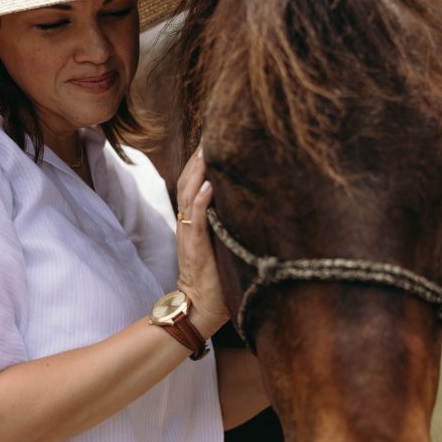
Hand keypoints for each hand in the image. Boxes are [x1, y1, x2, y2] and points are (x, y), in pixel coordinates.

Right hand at [176, 146, 229, 339]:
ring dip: (198, 171)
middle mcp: (189, 224)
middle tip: (210, 132)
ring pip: (189, 195)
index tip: (213, 137)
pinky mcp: (195, 250)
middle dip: (199, 157)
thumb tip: (253, 203)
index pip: (194, 183)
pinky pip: (196, 222)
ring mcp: (190, 236)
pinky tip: (208, 187)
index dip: (201, 160)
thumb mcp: (223, 244)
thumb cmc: (218, 279)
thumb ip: (229, 223)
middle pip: (188, 181)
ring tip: (206, 148)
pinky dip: (201, 203)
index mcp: (195, 221)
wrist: (201, 309)